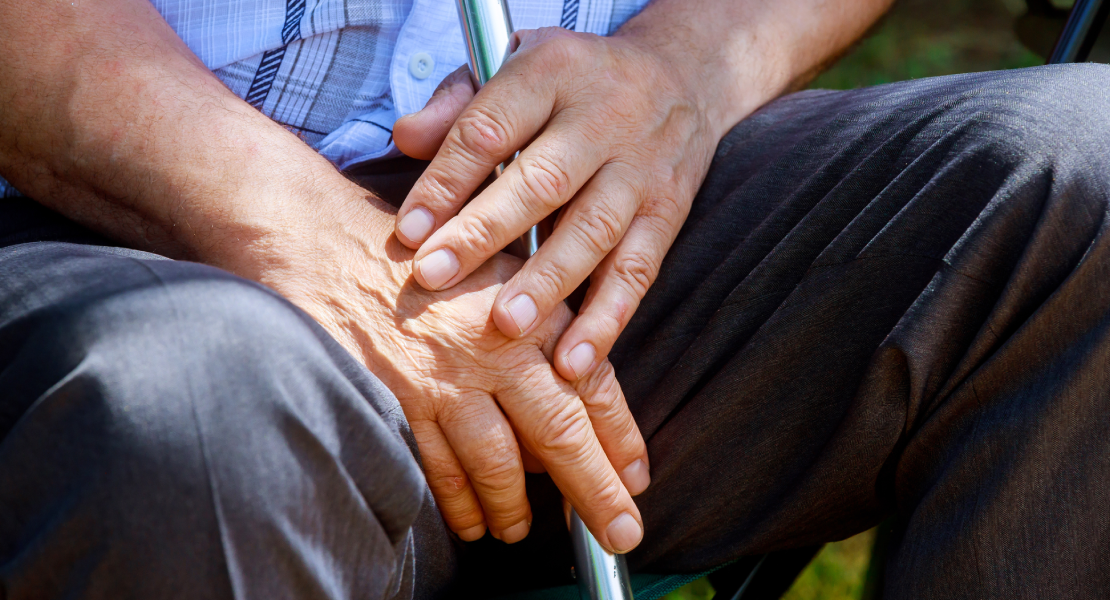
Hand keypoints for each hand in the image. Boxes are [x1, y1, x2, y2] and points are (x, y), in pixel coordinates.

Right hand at [238, 193, 650, 552]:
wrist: (326, 242)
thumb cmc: (422, 255)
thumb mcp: (499, 267)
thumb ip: (542, 323)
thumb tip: (577, 395)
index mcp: (528, 311)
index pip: (593, 384)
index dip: (620, 437)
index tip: (636, 476)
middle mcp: (492, 348)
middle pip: (558, 434)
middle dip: (594, 491)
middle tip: (619, 532)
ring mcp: (442, 379)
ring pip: (496, 464)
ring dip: (516, 507)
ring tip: (523, 530)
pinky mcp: (396, 401)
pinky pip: (437, 468)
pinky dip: (459, 503)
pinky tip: (472, 522)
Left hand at [392, 27, 721, 381]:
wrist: (683, 74)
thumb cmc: (575, 80)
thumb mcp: (517, 62)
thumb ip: (460, 105)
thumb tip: (405, 139)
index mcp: (553, 74)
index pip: (491, 129)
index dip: (446, 182)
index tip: (408, 233)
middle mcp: (604, 117)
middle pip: (541, 182)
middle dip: (484, 234)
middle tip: (434, 279)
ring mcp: (641, 169)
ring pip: (592, 231)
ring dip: (548, 284)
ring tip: (506, 327)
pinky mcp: (669, 212)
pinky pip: (637, 270)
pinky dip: (607, 319)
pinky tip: (575, 362)